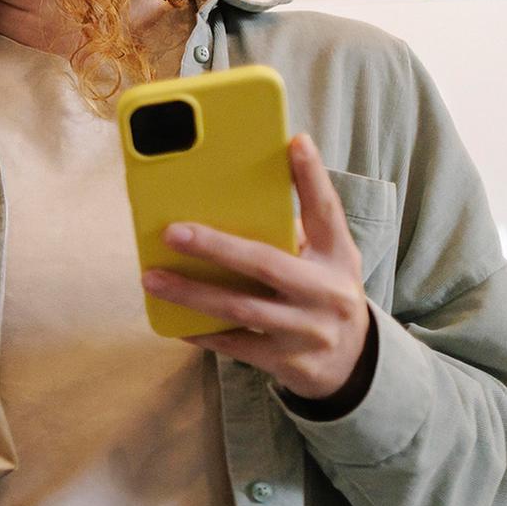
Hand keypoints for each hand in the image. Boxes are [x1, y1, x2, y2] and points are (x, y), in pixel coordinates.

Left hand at [139, 133, 374, 405]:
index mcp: (337, 256)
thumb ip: (298, 225)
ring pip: (240, 308)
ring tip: (152, 278)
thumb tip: (248, 183)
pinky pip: (235, 344)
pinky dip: (202, 332)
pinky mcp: (289, 362)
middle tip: (171, 232)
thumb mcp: (327, 257)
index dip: (312, 176)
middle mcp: (328, 292)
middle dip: (215, 246)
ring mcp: (308, 330)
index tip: (294, 142)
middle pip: (266, 263)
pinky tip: (173, 320)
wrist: (354, 362)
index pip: (327, 210)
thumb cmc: (324, 293)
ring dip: (191, 293)